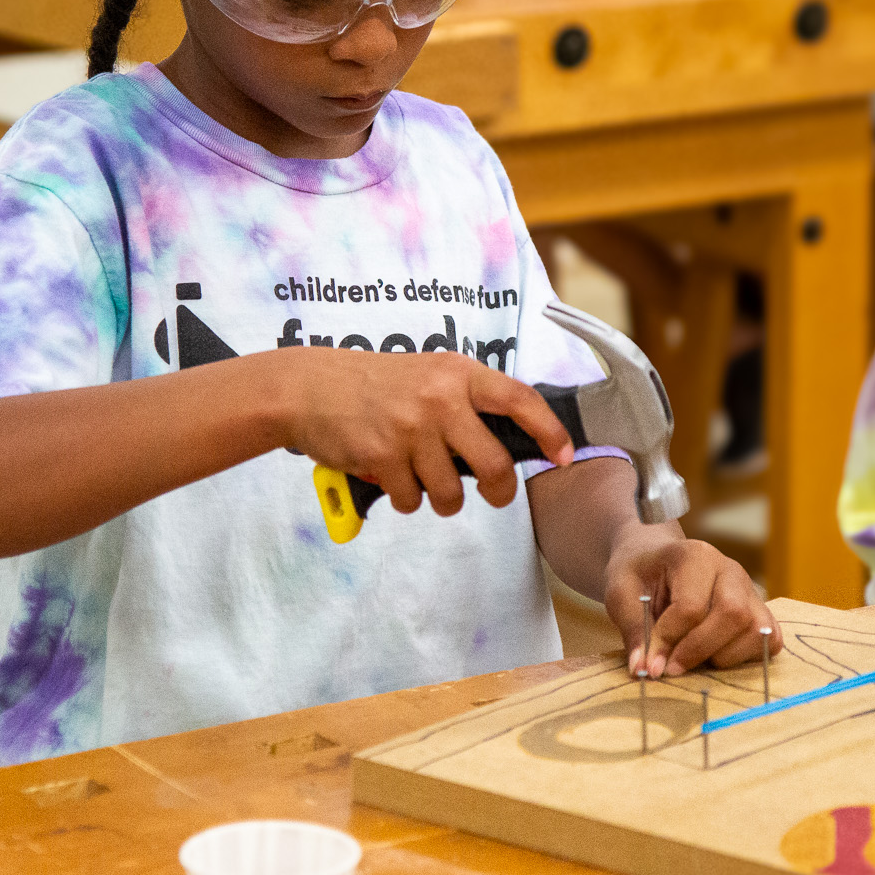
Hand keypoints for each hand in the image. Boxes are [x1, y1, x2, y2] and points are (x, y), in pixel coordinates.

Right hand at [276, 347, 574, 517]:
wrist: (310, 388)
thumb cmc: (374, 384)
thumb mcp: (428, 373)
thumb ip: (466, 399)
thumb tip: (512, 440)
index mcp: (458, 373)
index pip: (521, 400)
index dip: (550, 432)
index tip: (564, 456)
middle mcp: (440, 398)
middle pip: (495, 465)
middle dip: (498, 491)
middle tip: (492, 494)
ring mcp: (411, 428)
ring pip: (452, 493)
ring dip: (442, 499)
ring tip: (423, 480)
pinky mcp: (383, 456)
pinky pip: (413, 501)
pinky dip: (406, 500)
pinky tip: (392, 478)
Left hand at [605, 536, 779, 676]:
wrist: (655, 562)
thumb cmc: (638, 575)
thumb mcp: (620, 594)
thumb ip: (632, 630)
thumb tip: (643, 669)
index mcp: (695, 555)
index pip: (691, 606)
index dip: (669, 639)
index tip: (650, 662)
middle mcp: (730, 570)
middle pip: (733, 614)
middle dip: (700, 649)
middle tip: (672, 667)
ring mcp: (750, 590)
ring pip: (756, 630)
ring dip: (723, 655)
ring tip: (692, 656)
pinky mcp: (759, 610)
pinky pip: (769, 640)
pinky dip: (744, 656)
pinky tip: (714, 655)